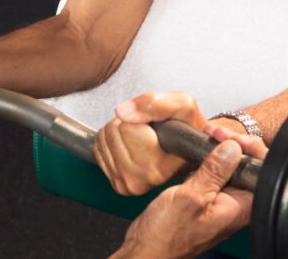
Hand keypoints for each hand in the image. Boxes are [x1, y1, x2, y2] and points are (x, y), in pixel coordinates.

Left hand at [94, 92, 209, 195]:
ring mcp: (127, 184)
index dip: (141, 117)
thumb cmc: (187, 131)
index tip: (156, 127)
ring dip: (119, 132)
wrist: (189, 153)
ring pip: (103, 138)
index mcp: (157, 166)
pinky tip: (131, 147)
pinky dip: (111, 143)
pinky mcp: (117, 184)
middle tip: (147, 131)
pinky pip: (98, 150)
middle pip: (112, 130)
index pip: (126, 126)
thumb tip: (122, 112)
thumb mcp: (182, 105)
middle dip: (127, 123)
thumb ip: (154, 103)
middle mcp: (140, 180)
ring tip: (141, 139)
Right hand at [111, 130, 266, 258]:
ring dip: (218, 149)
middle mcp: (234, 204)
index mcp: (238, 207)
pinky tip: (195, 153)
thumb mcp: (189, 197)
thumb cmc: (166, 234)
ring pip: (229, 168)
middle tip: (212, 133)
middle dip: (232, 143)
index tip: (226, 136)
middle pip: (246, 166)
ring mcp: (220, 201)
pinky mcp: (206, 198)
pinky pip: (214, 174)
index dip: (248, 147)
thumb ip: (212, 172)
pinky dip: (206, 160)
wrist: (148, 249)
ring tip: (205, 136)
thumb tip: (232, 148)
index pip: (259, 170)